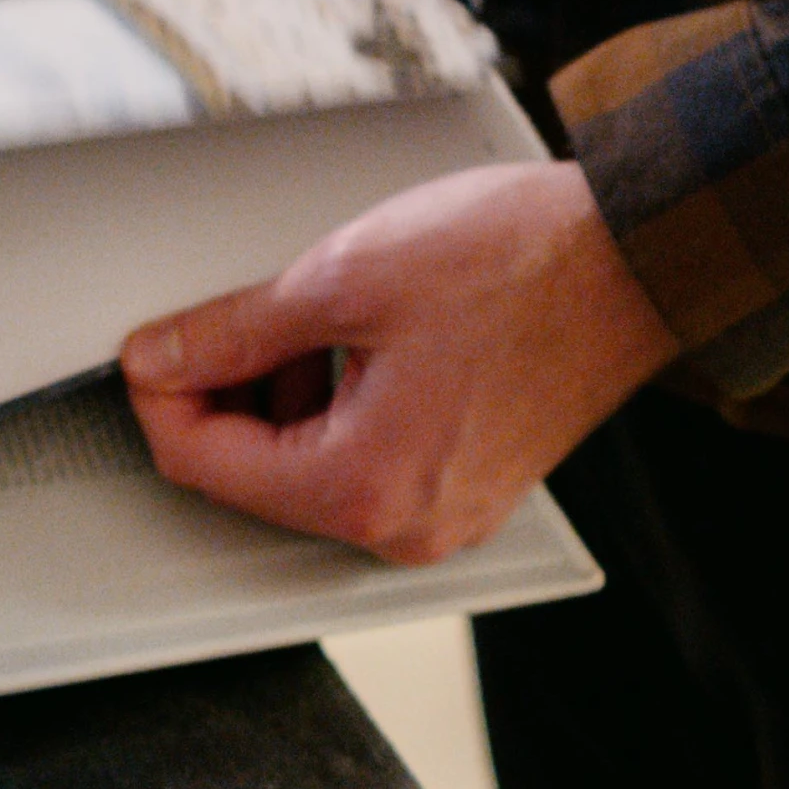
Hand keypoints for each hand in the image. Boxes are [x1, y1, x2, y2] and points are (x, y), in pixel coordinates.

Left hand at [121, 160, 678, 565]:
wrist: (637, 260)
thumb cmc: (524, 264)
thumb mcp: (346, 279)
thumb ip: (234, 330)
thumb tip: (163, 358)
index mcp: (366, 489)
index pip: (206, 467)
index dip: (160, 396)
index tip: (151, 348)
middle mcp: (403, 528)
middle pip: (255, 477)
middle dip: (230, 395)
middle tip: (233, 317)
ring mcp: (440, 518)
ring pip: (310, 469)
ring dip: (286, 397)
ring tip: (318, 315)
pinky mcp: (465, 490)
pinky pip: (367, 463)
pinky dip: (341, 407)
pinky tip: (361, 339)